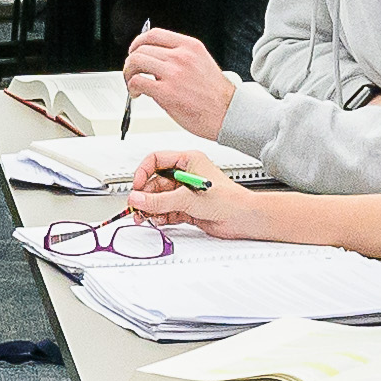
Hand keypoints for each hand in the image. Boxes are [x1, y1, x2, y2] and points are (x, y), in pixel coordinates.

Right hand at [120, 157, 268, 235]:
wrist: (244, 218)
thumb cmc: (229, 199)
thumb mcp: (189, 198)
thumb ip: (160, 200)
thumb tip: (138, 199)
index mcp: (188, 161)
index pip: (156, 160)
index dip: (143, 172)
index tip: (136, 187)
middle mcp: (185, 174)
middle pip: (154, 182)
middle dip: (145, 196)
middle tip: (138, 207)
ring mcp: (185, 192)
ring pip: (159, 198)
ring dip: (151, 208)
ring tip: (146, 216)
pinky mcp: (187, 207)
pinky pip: (166, 209)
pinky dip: (160, 216)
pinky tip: (159, 220)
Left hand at [125, 31, 236, 133]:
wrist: (228, 113)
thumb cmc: (216, 95)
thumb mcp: (201, 63)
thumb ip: (180, 58)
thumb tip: (157, 60)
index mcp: (190, 46)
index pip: (155, 34)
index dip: (139, 42)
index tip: (135, 50)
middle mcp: (181, 56)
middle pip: (142, 48)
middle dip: (132, 61)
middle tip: (132, 72)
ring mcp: (173, 73)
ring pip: (136, 61)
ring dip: (128, 73)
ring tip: (132, 84)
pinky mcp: (166, 92)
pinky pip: (138, 81)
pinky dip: (132, 87)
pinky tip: (137, 94)